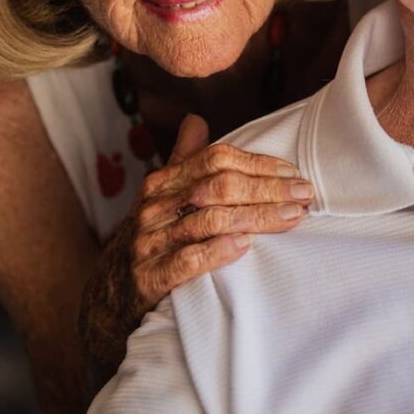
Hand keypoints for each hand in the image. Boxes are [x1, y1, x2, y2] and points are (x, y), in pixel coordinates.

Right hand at [78, 114, 312, 365]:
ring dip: (256, 217)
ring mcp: (150, 241)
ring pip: (209, 221)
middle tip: (305, 195)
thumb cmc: (152, 237)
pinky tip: (246, 245)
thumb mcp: (163, 196)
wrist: (109, 294)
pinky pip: (187, 260)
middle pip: (218, 187)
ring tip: (292, 218)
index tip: (293, 173)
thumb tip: (196, 119)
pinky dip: (218, 251)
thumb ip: (184, 159)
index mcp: (162, 182)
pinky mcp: (149, 277)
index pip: (216, 160)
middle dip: (267, 189)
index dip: (257, 164)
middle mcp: (154, 206)